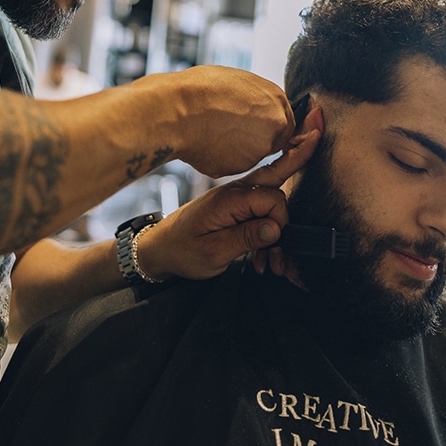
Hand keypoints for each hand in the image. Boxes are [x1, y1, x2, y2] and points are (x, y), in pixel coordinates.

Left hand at [137, 109, 321, 280]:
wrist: (158, 248)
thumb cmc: (181, 251)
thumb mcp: (214, 252)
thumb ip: (246, 238)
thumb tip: (276, 228)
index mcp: (229, 199)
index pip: (273, 198)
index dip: (280, 222)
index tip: (272, 245)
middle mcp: (234, 191)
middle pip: (276, 182)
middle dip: (286, 216)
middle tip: (283, 250)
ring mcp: (233, 196)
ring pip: (270, 198)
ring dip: (276, 228)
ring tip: (270, 262)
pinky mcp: (232, 205)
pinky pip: (258, 209)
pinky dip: (265, 230)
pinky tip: (260, 256)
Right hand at [172, 65, 295, 177]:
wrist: (176, 110)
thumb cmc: (199, 89)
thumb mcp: (236, 80)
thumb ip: (256, 97)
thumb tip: (256, 104)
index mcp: (276, 100)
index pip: (284, 120)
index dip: (267, 123)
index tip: (252, 123)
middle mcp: (275, 126)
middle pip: (274, 139)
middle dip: (258, 137)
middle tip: (230, 128)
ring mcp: (259, 149)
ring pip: (253, 153)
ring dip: (240, 148)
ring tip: (214, 131)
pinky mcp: (240, 167)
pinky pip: (234, 163)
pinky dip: (224, 157)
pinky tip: (207, 142)